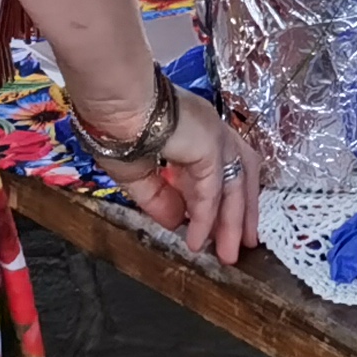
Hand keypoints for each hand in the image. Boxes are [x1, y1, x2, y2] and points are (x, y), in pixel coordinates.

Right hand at [89, 84, 255, 262]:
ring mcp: (214, 134)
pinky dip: (207, 218)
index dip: (221, 197)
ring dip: (233, 222)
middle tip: (242, 244)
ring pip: (234, 184)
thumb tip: (177, 222)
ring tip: (231, 253)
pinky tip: (198, 240)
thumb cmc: (116, 128)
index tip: (216, 226)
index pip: (219, 165)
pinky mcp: (209, 145)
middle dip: (241, 212)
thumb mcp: (137, 173)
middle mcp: (210, 129)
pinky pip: (212, 190)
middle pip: (239, 174)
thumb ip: (159, 198)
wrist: (113, 103)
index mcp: (193, 130)